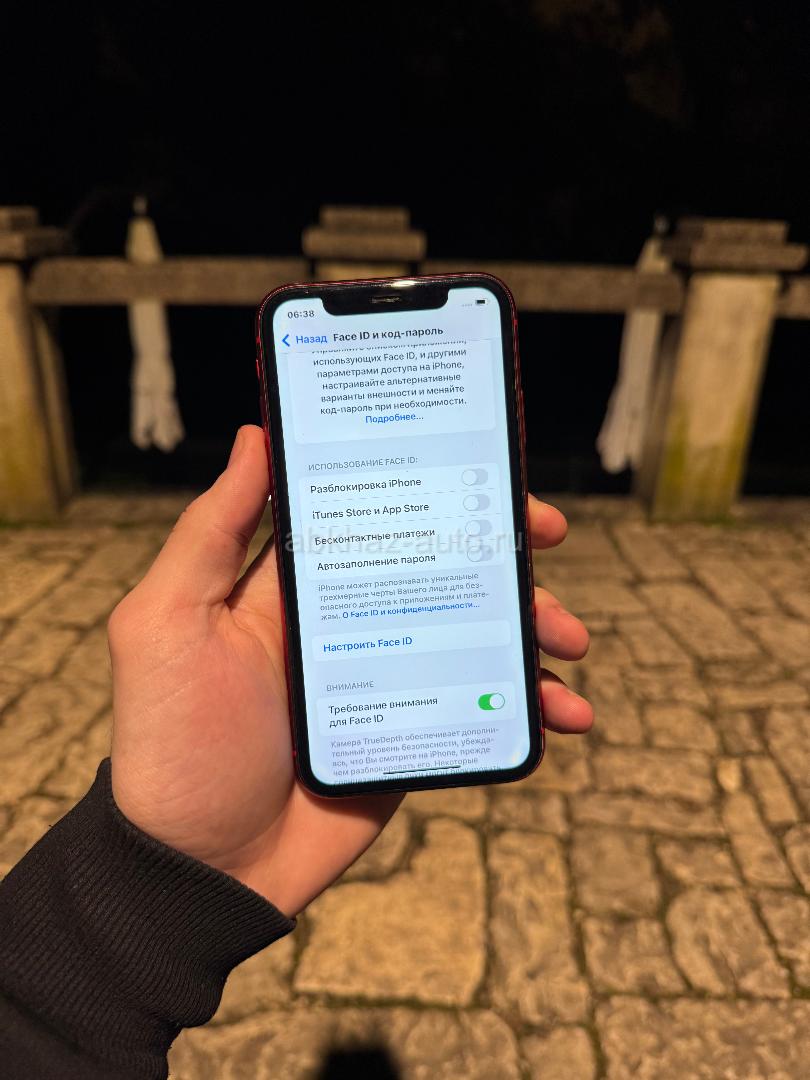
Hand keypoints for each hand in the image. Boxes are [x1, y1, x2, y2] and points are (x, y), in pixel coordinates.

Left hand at [109, 426, 592, 915]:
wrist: (202, 867)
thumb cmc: (172, 740)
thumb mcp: (167, 623)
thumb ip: (210, 533)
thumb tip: (255, 437)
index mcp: (298, 584)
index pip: (375, 511)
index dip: (430, 483)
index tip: (485, 465)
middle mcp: (351, 620)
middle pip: (441, 564)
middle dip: (501, 547)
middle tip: (548, 536)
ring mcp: (391, 677)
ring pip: (478, 631)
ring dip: (532, 624)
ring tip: (568, 642)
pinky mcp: (415, 733)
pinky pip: (485, 707)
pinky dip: (532, 706)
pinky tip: (565, 713)